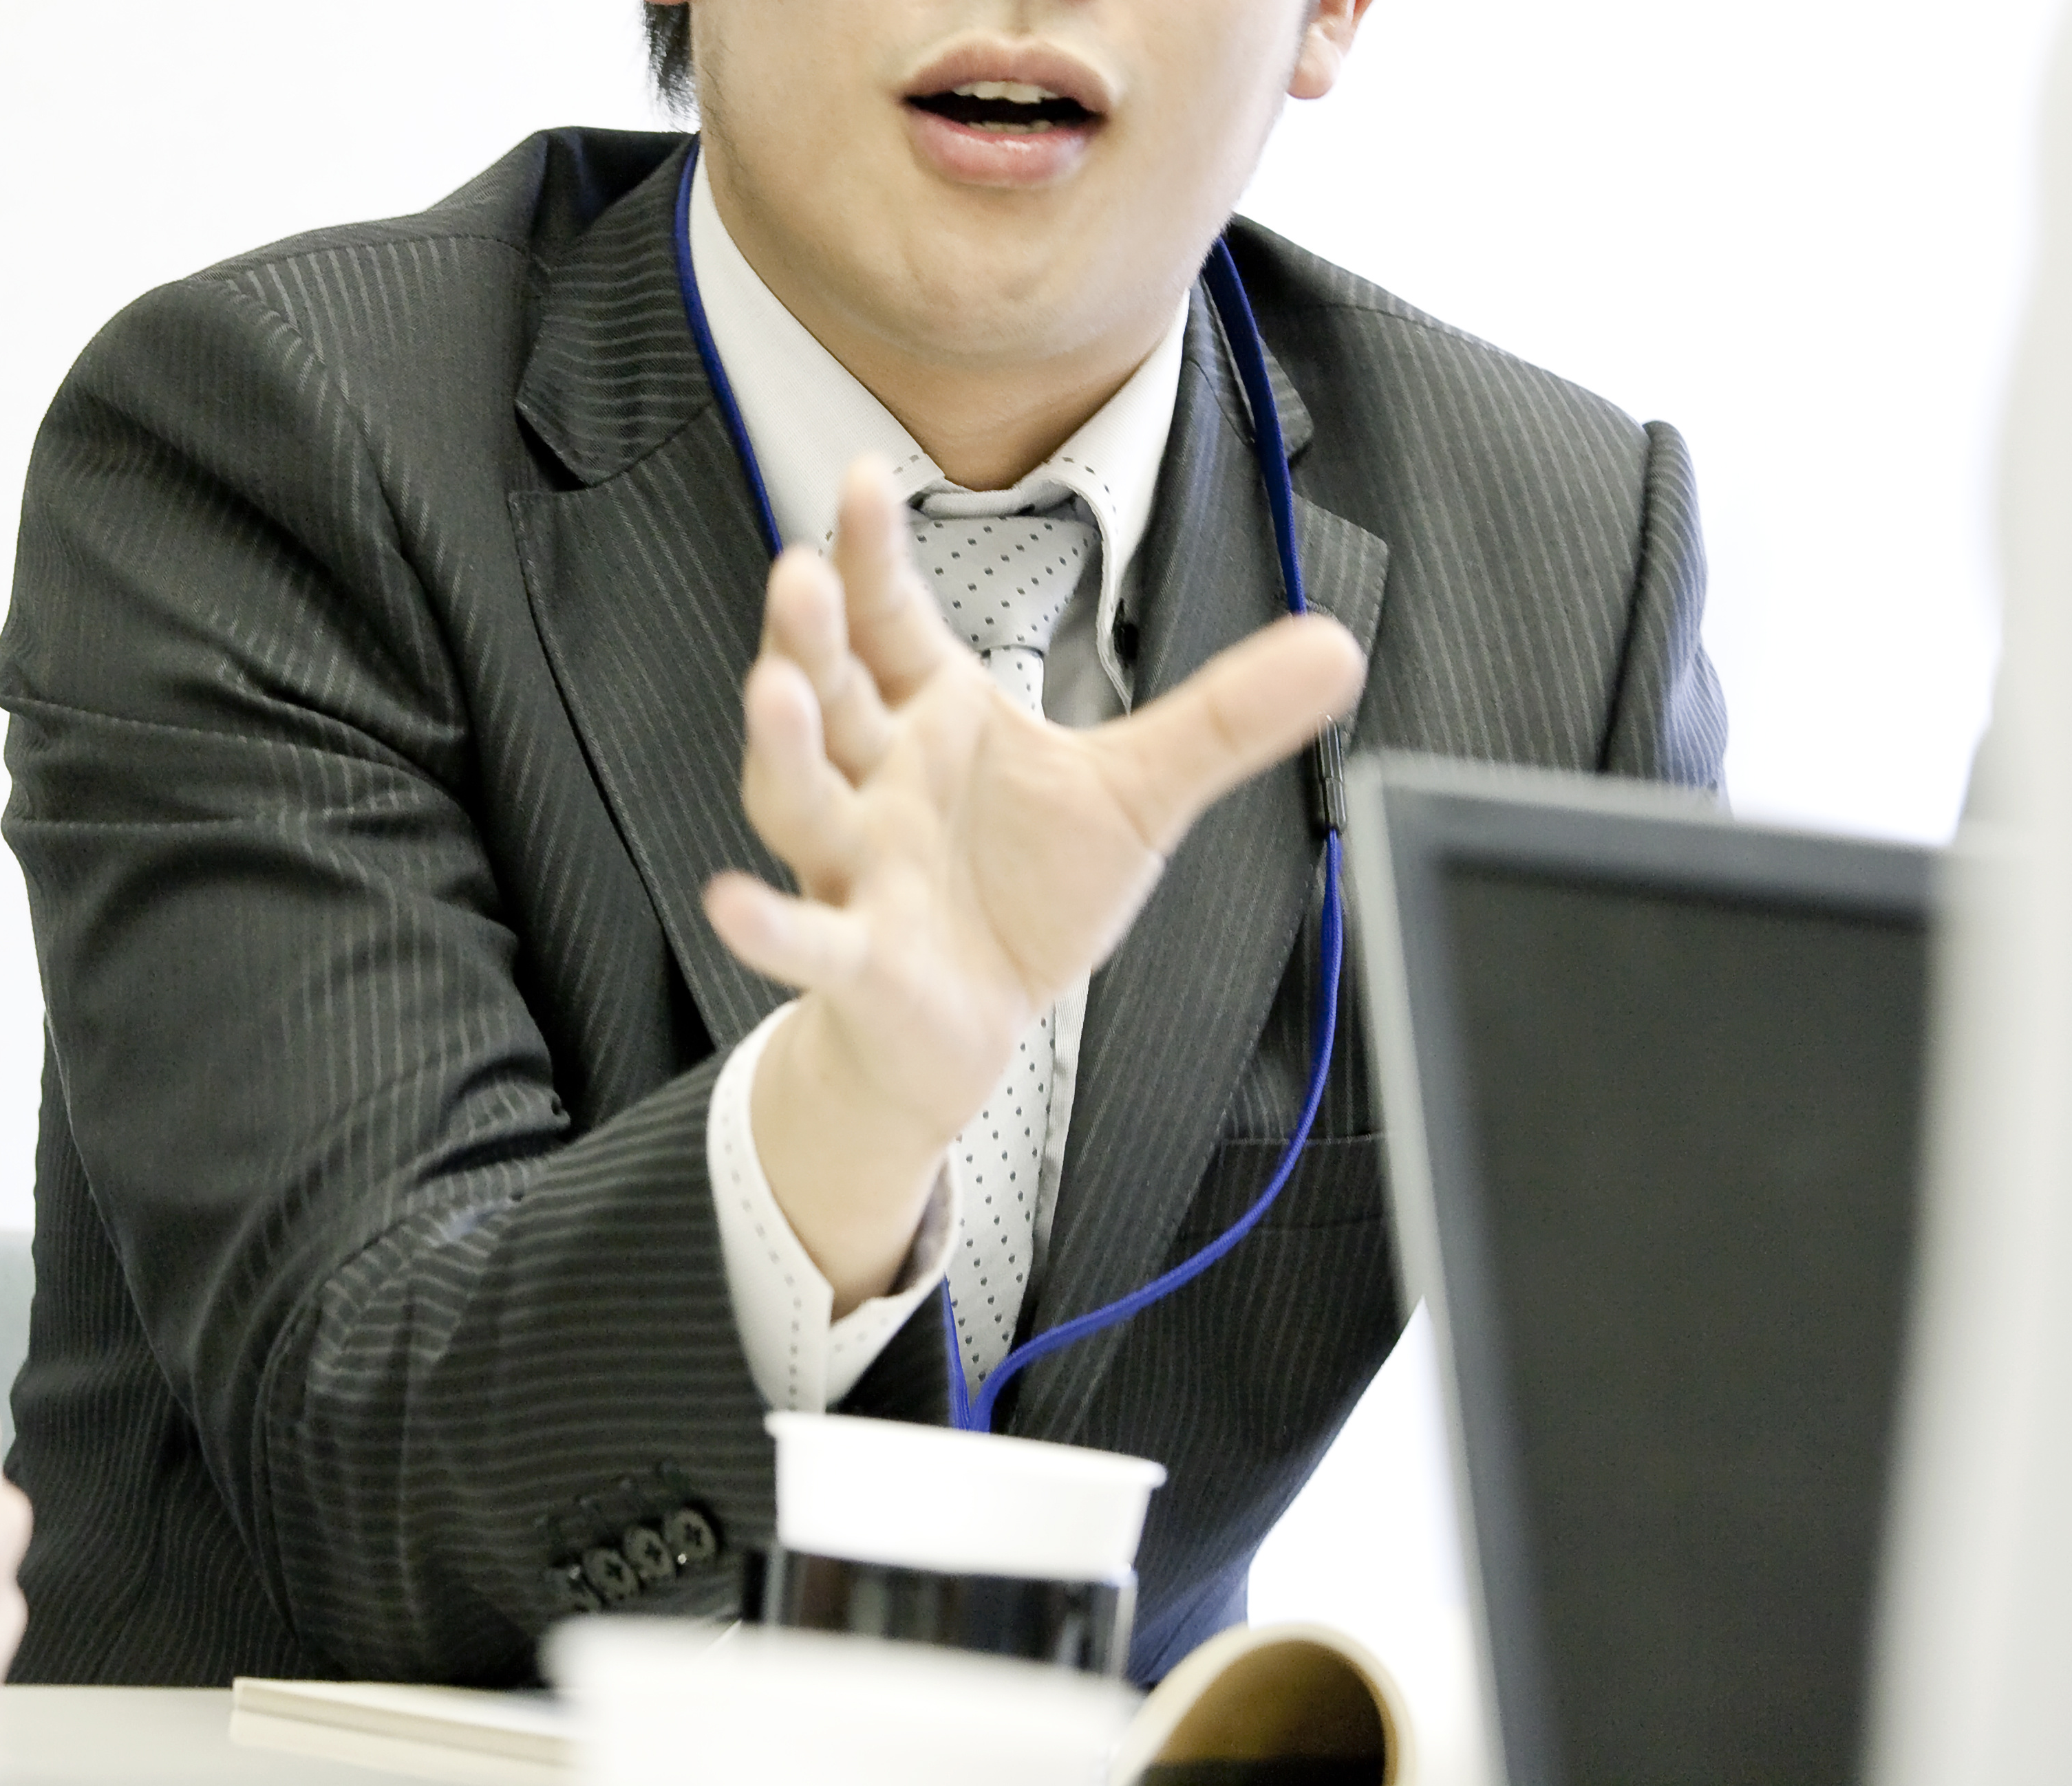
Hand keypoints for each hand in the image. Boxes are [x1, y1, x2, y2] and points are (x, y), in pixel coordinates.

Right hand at [707, 458, 1365, 1310]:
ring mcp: (855, 868)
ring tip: (772, 692)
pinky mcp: (855, 957)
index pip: (892, 622)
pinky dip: (769, 927)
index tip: (863, 477)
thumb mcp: (1139, 795)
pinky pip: (807, 939)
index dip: (874, 555)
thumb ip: (1225, 718)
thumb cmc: (1025, 896)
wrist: (970, 1028)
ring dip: (778, 748)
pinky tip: (730, 904)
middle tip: (801, 567)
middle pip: (829, 692)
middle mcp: (877, 780)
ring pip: (801, 797)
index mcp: (932, 720)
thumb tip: (1341, 642)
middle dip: (810, 633)